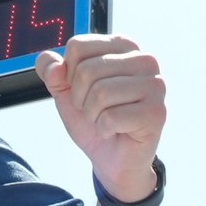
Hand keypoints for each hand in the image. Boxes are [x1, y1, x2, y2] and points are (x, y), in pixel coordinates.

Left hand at [35, 36, 165, 203]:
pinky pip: (111, 117)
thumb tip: (49, 62)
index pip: (78, 46)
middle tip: (95, 111)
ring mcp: (155, 84)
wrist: (112, 159)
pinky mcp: (156, 111)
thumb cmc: (94, 121)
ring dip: (92, 115)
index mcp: (123, 46)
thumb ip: (53, 73)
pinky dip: (104, 129)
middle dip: (80, 99)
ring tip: (105, 120)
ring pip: (100, 93)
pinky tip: (116, 131)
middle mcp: (144, 59)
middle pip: (86, 70)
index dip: (69, 75)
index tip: (84, 90)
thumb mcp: (66, 94)